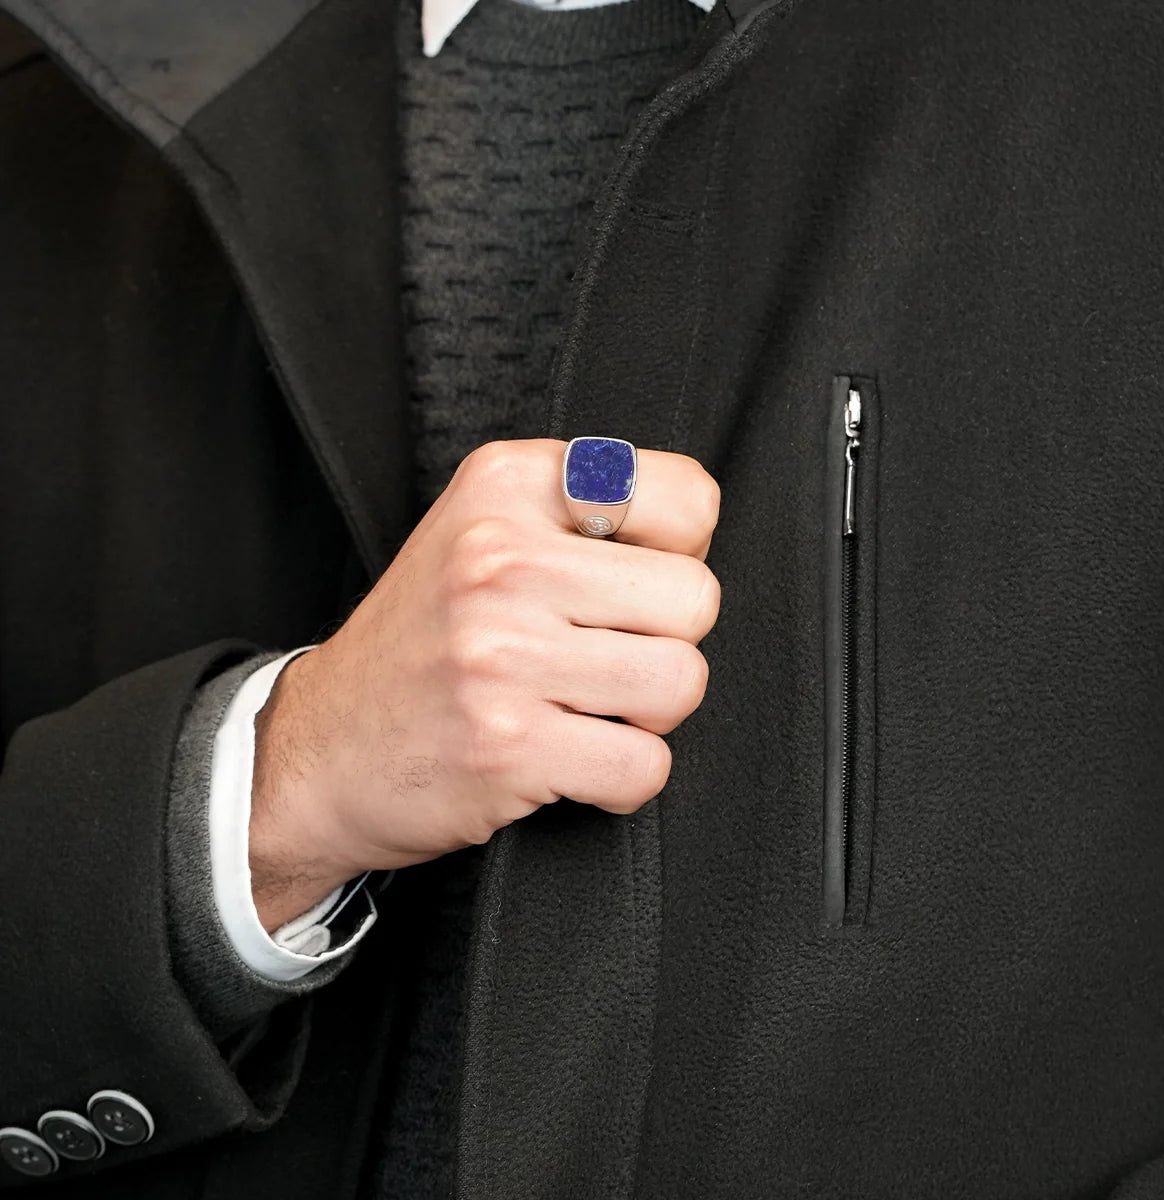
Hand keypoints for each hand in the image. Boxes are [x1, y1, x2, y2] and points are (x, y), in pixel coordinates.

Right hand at [248, 438, 720, 930]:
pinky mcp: (507, 745)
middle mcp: (501, 559)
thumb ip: (577, 515)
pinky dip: (622, 779)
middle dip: (667, 642)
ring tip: (588, 709)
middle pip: (696, 598)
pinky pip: (645, 766)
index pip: (688, 498)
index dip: (675, 555)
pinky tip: (571, 761)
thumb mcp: (477, 532)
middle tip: (604, 658)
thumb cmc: (418, 642)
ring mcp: (501, 654)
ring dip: (648, 714)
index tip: (625, 586)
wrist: (316, 749)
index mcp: (504, 486)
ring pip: (681, 681)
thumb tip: (696, 544)